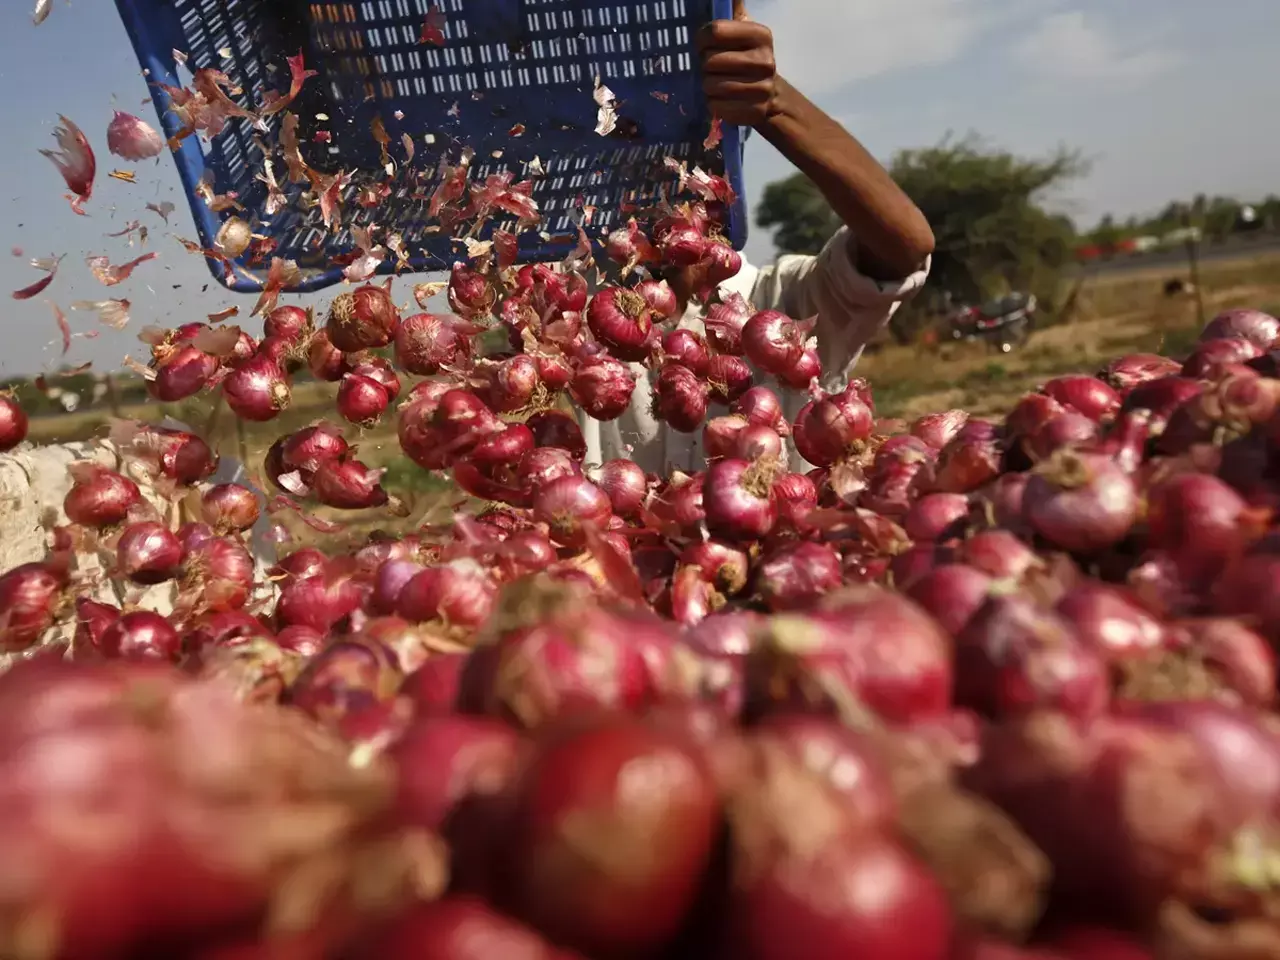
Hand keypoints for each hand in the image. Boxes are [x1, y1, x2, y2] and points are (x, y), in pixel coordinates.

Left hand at [697, 1, 778, 127]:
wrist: (769, 93)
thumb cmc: (747, 56)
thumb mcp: (743, 30)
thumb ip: (734, 10)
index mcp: (761, 35)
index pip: (715, 31)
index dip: (702, 39)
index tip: (704, 45)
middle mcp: (765, 61)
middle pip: (710, 60)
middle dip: (704, 65)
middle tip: (711, 68)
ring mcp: (762, 88)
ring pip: (711, 85)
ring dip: (707, 85)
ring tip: (716, 83)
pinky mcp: (754, 112)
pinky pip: (717, 106)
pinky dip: (713, 104)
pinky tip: (721, 99)